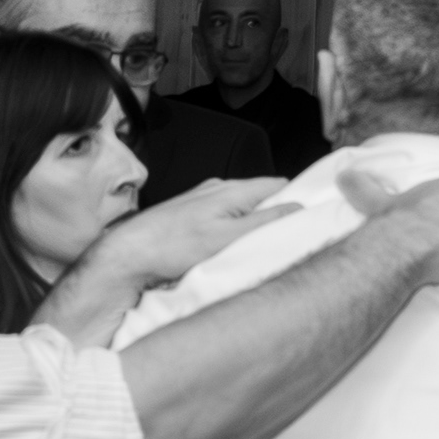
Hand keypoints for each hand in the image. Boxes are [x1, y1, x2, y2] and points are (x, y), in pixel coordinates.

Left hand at [86, 178, 291, 288]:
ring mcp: (202, 201)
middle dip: (276, 216)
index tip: (310, 221)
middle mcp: (218, 189)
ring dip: (252, 226)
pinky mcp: (190, 215)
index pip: (280, 185)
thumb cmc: (172, 247)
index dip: (298, 201)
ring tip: (256, 250)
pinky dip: (232, 232)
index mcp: (232, 190)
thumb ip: (265, 222)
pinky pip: (223, 219)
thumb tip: (298, 209)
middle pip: (262, 197)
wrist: (128, 254)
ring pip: (242, 210)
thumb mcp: (228, 238)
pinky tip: (228, 251)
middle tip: (285, 242)